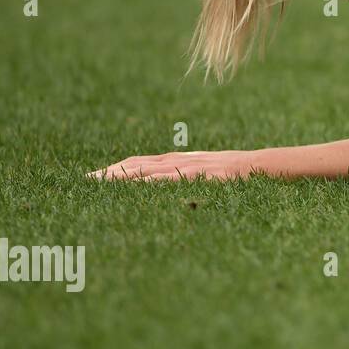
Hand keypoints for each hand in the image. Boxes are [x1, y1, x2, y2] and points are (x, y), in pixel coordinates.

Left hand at [90, 150, 254, 180]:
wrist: (263, 164)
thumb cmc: (238, 172)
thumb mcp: (209, 172)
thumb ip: (189, 175)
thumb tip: (171, 188)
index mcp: (180, 160)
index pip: (140, 162)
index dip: (116, 169)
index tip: (94, 177)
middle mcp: (180, 160)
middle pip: (137, 163)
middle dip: (110, 172)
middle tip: (84, 181)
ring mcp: (189, 166)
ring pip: (148, 169)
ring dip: (121, 175)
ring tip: (98, 182)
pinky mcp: (200, 174)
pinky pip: (170, 177)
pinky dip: (149, 180)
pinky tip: (133, 185)